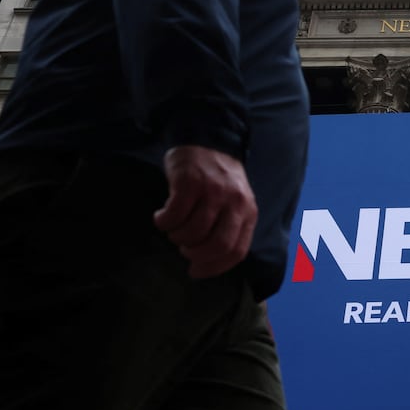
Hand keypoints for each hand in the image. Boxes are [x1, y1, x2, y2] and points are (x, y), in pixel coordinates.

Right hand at [154, 145, 256, 278]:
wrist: (208, 138)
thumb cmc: (218, 179)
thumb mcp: (235, 202)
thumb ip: (230, 227)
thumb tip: (209, 263)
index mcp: (247, 211)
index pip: (236, 251)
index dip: (214, 267)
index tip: (196, 271)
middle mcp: (234, 202)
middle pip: (217, 245)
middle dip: (196, 255)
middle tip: (185, 251)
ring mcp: (212, 191)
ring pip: (193, 231)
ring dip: (178, 237)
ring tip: (174, 230)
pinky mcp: (190, 181)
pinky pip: (175, 214)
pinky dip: (164, 222)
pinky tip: (162, 217)